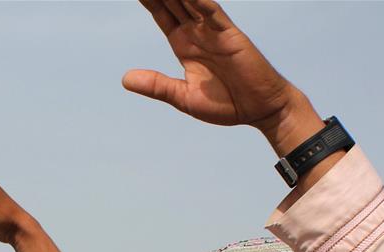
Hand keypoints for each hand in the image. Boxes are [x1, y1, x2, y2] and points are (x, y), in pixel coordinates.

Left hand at [124, 0, 321, 152]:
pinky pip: (213, 12)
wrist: (259, 108)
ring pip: (190, 0)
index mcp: (184, 45)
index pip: (162, 13)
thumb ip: (157, 86)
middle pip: (173, 0)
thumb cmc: (226, 104)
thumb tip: (124, 79)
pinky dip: (200, 1)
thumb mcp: (184, 97)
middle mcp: (197, 32)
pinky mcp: (230, 34)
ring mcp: (213, 31)